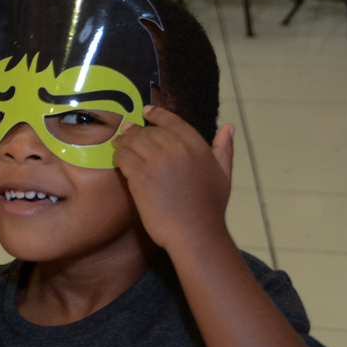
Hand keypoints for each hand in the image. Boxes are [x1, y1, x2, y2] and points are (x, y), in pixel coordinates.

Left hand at [111, 106, 234, 253]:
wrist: (195, 234)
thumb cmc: (210, 209)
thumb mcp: (223, 175)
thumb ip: (224, 149)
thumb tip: (228, 126)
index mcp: (198, 147)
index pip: (173, 121)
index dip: (157, 114)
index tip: (146, 111)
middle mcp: (178, 150)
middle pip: (150, 131)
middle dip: (136, 130)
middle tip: (127, 130)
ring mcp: (158, 162)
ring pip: (134, 141)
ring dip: (124, 140)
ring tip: (118, 142)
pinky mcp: (141, 177)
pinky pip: (124, 158)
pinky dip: (118, 156)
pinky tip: (117, 159)